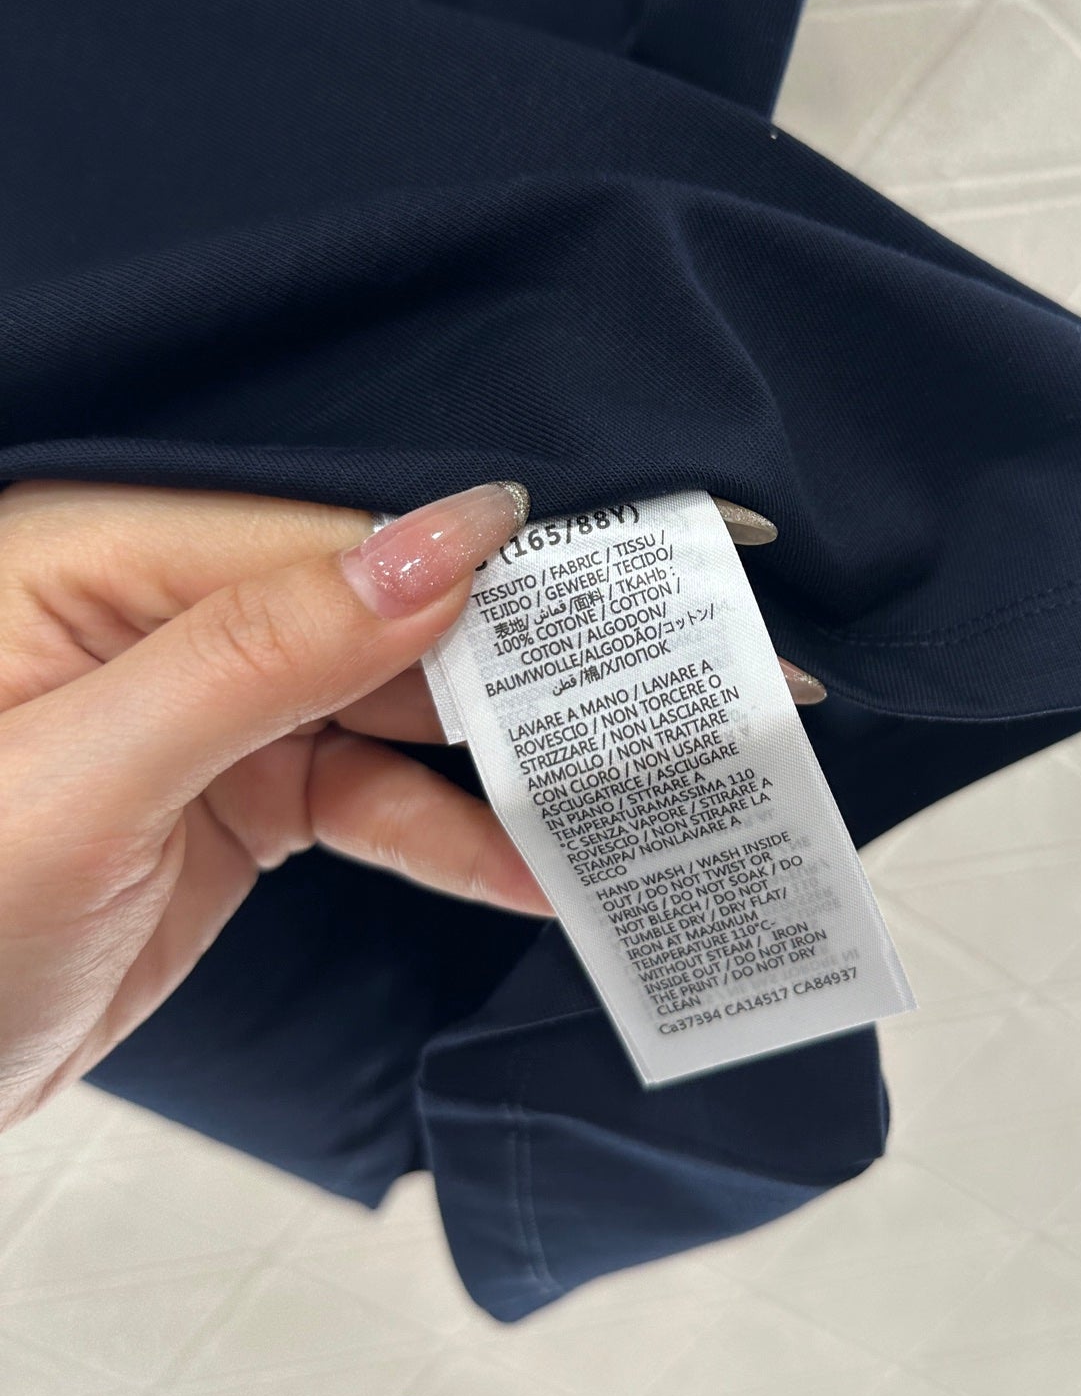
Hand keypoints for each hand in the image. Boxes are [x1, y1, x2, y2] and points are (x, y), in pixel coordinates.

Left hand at [0, 480, 822, 1129]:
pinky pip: (371, 795)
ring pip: (397, 703)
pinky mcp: (238, 796)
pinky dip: (451, 835)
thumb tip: (443, 541)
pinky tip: (535, 868)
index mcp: (102, 553)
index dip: (495, 541)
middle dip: (529, 645)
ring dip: (508, 753)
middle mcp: (164, 610)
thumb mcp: (83, 780)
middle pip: (388, 605)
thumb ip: (264, 650)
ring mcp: (208, 707)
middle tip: (682, 664)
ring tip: (634, 776)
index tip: (643, 551)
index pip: (337, 527)